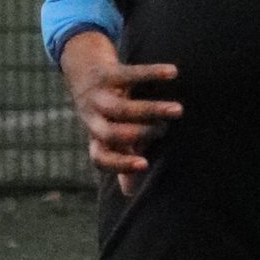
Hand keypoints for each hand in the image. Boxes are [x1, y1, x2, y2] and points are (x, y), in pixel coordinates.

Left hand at [59, 27, 179, 180]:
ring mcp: (98, 95)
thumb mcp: (109, 132)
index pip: (100, 157)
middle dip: (140, 134)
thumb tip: (129, 193)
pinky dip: (152, 73)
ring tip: (178, 110)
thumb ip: (121, 157)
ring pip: (122, 107)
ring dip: (151, 110)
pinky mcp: (106, 72)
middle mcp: (93, 118)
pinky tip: (174, 73)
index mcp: (96, 136)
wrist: (81, 66)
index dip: (119, 164)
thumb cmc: (104, 107)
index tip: (145, 164)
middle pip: (112, 133)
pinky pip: (130, 74)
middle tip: (164, 131)